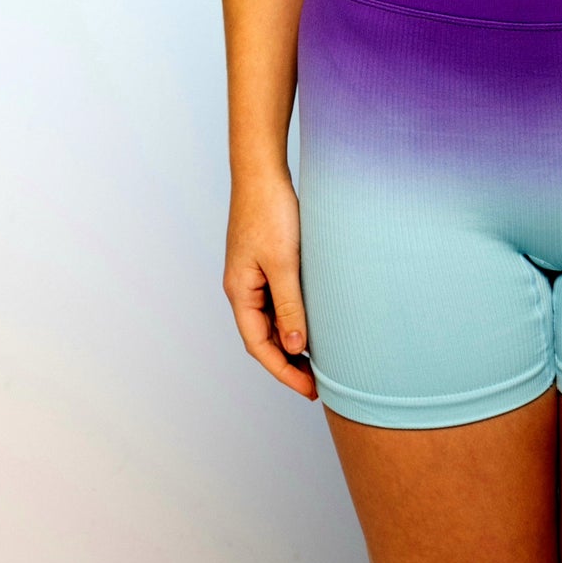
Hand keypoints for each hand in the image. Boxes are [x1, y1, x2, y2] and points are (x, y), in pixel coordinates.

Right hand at [224, 171, 318, 400]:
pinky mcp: (266, 264)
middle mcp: (243, 289)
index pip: (259, 345)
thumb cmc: (270, 213)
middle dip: (289, 363)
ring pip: (272, 321)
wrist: (263, 173)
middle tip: (320, 383)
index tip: (309, 389)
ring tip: (321, 361)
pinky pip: (278, 302)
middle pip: (264, 338)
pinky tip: (315, 324)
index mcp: (240, 292)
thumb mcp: (284, 264)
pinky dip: (295, 319)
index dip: (283, 371)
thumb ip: (290, 306)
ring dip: (292, 342)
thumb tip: (296, 346)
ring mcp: (253, 277)